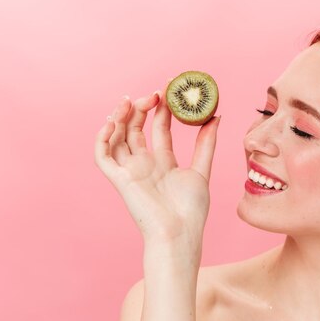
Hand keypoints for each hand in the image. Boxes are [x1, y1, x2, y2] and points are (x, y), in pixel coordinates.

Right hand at [94, 83, 220, 253]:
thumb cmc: (191, 209)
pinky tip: (113, 121)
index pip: (159, 128)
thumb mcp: (202, 170)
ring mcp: (131, 170)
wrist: (179, 233)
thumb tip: (216, 116)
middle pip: (137, 128)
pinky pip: (103, 155)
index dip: (162, 108)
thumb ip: (206, 144)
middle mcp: (145, 164)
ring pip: (118, 137)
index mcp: (164, 162)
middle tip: (155, 93)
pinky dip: (103, 137)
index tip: (169, 88)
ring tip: (133, 100)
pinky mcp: (119, 179)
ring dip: (121, 116)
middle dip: (143, 108)